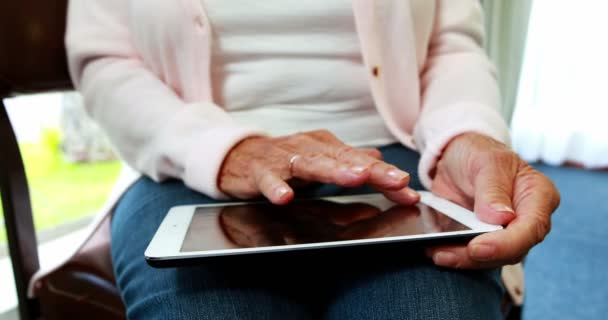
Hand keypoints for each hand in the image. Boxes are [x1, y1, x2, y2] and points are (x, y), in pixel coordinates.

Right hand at [218, 130, 419, 204]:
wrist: (239, 155)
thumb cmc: (283, 159)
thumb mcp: (319, 159)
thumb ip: (347, 160)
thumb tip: (378, 156)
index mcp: (326, 147)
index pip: (360, 161)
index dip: (385, 175)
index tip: (407, 190)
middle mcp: (309, 147)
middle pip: (342, 159)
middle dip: (370, 170)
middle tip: (394, 180)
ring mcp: (284, 158)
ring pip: (310, 163)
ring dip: (332, 170)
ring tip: (353, 179)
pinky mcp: (260, 169)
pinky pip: (268, 178)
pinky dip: (276, 187)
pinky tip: (284, 198)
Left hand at [427, 133, 559, 268]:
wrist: (458, 156)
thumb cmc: (479, 152)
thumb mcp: (487, 161)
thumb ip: (493, 188)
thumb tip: (502, 218)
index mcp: (538, 196)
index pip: (531, 228)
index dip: (506, 244)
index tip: (477, 247)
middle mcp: (527, 219)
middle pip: (512, 250)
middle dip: (479, 257)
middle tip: (447, 254)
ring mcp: (506, 233)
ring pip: (491, 258)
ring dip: (463, 260)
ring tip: (437, 254)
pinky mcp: (484, 240)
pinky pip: (473, 255)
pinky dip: (454, 255)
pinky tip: (434, 251)